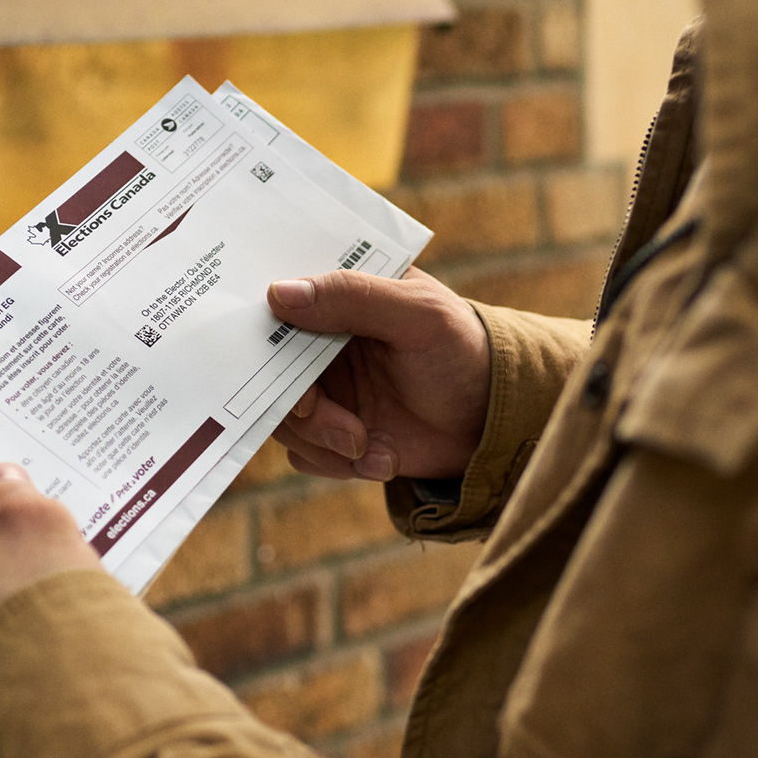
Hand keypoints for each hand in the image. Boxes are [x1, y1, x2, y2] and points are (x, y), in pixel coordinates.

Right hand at [267, 267, 488, 481]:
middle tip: (342, 428)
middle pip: (268, 372)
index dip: (265, 335)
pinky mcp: (331, 433)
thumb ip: (353, 296)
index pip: (275, 302)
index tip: (279, 367)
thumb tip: (279, 293)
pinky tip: (385, 457)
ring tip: (372, 447)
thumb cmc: (462, 352)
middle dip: (302, 409)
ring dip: (325, 442)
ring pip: (282, 420)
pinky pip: (304, 454)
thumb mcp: (420, 314)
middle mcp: (318, 342)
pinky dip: (338, 464)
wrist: (492, 424)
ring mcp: (323, 390)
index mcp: (336, 296)